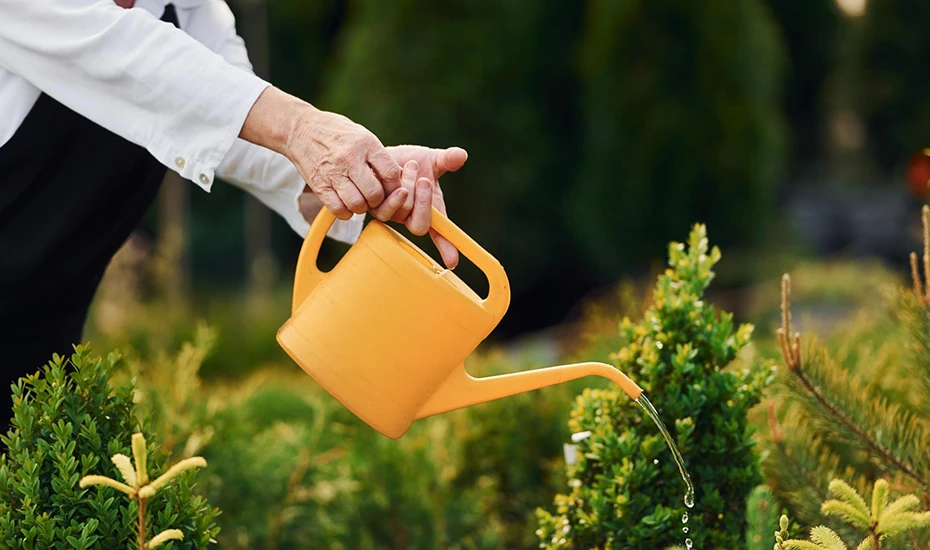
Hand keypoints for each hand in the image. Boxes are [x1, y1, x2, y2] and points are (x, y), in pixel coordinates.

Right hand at [240, 87, 405, 220]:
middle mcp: (350, 158)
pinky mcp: (319, 184)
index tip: (392, 189)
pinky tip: (346, 204)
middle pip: (375, 193)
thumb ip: (379, 158)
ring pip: (357, 205)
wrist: (300, 129)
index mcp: (366, 143)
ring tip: (360, 200)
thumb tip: (398, 182)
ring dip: (362, 208)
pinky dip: (345, 212)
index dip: (395, 186)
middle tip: (374, 197)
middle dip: (378, 201)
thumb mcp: (363, 136)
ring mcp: (333, 172)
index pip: (391, 173)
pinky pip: (338, 209)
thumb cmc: (337, 133)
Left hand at [380, 145, 467, 267]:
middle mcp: (410, 217)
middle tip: (425, 180)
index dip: (447, 248)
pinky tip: (395, 171)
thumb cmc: (409, 161)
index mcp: (429, 211)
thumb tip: (462, 155)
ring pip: (402, 213)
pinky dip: (392, 188)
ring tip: (410, 167)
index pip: (440, 234)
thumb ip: (447, 160)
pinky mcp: (373, 207)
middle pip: (419, 226)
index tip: (453, 261)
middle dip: (424, 202)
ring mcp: (392, 214)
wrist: (382, 154)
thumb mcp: (432, 159)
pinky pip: (383, 207)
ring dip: (408, 187)